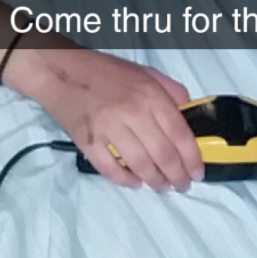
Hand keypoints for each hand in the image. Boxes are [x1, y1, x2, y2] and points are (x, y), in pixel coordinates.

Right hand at [22, 45, 203, 190]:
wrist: (59, 70)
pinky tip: (135, 182)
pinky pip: (110, 169)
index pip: (179, 133)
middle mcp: (132, 113)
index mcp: (149, 95)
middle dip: (177, 176)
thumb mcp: (144, 72)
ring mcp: (108, 129)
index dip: (192, 158)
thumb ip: (170, 90)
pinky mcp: (87, 142)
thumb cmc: (103, 70)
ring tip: (162, 186)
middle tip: (182, 185)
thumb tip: (189, 112)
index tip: (198, 172)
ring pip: (139, 165)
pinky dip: (125, 180)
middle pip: (163, 154)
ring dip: (155, 181)